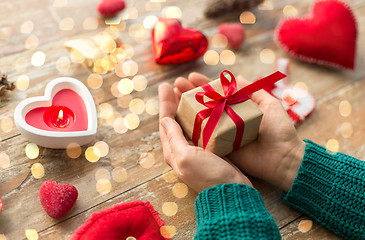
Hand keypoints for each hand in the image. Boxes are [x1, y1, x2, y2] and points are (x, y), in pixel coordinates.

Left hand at [159, 82, 251, 192]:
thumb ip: (174, 138)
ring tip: (188, 91)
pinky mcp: (210, 149)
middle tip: (175, 84)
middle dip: (174, 102)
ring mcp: (196, 149)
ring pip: (188, 122)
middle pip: (175, 120)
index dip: (165, 103)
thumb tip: (164, 119)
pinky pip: (202, 127)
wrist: (231, 192)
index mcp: (173, 151)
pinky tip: (206, 107)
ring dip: (187, 106)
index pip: (166, 122)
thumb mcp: (186, 157)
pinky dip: (201, 115)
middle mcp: (182, 149)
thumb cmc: (208, 175)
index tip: (166, 86)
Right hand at [174, 72, 304, 191]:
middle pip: (204, 105)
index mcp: (237, 109)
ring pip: (200, 119)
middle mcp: (227, 120)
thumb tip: (237, 76)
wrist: (284, 158)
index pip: (217, 93)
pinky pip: (203, 138)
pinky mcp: (220, 149)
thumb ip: (253, 90)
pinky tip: (178, 119)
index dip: (203, 85)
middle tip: (177, 84)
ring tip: (173, 96)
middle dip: (189, 94)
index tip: (191, 76)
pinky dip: (191, 129)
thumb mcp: (269, 104)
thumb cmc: (280, 130)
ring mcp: (222, 135)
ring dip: (186, 108)